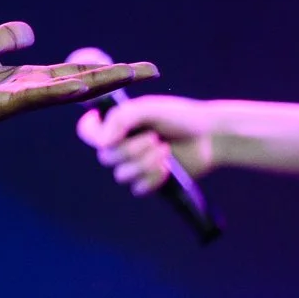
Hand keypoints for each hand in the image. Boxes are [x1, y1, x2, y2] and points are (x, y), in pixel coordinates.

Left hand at [0, 22, 155, 144]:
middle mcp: (29, 91)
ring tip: (129, 75)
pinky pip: (36, 97)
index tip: (138, 67)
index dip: (105, 69)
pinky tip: (81, 86)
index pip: (74, 72)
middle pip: (81, 82)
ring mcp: (18, 100)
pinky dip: (59, 91)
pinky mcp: (1, 105)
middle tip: (151, 70)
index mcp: (26, 78)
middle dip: (115, 77)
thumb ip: (5, 39)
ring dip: (97, 83)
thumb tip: (31, 30)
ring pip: (67, 90)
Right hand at [77, 96, 213, 195]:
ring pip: (122, 175)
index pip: (87, 132)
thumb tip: (103, 141)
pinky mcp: (149, 181)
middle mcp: (121, 145)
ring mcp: (135, 164)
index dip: (91, 132)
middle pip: (106, 157)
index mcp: (116, 125)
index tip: (105, 131)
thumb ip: (122, 118)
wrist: (210, 136)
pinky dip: (153, 178)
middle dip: (131, 150)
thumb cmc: (180, 117)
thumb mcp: (149, 109)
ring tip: (165, 151)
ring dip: (145, 163)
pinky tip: (167, 169)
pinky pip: (138, 188)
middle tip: (155, 139)